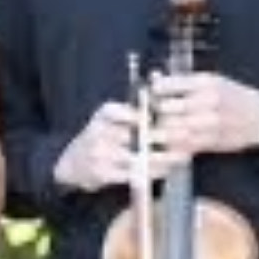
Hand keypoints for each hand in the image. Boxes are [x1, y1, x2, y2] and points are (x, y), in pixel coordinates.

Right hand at [53, 100, 182, 192]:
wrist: (72, 164)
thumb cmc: (101, 137)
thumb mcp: (111, 117)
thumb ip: (134, 108)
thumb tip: (160, 85)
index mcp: (105, 114)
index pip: (134, 112)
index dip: (156, 117)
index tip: (177, 119)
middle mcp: (100, 132)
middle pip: (139, 135)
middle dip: (165, 138)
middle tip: (186, 138)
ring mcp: (100, 154)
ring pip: (138, 156)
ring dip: (163, 158)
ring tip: (181, 157)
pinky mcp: (102, 173)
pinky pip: (133, 174)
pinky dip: (151, 172)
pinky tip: (166, 170)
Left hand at [150, 72, 258, 157]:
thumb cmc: (232, 96)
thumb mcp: (211, 80)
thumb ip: (182, 81)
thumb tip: (153, 77)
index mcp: (205, 82)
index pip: (167, 86)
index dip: (153, 91)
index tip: (149, 93)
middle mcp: (206, 102)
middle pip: (166, 109)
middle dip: (153, 113)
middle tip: (145, 114)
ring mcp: (209, 123)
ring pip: (172, 130)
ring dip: (158, 132)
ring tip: (152, 130)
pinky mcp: (210, 141)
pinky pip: (182, 145)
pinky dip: (171, 146)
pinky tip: (166, 143)